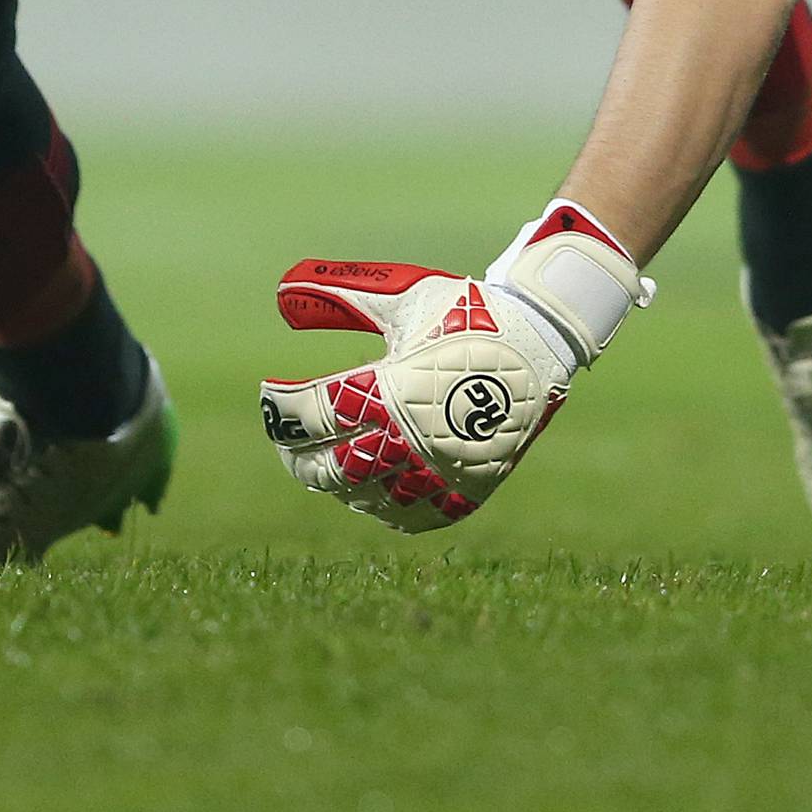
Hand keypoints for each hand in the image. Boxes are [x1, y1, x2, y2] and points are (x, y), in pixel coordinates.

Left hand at [258, 203, 651, 531]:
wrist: (543, 340)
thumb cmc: (463, 312)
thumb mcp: (399, 295)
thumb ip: (338, 294)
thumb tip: (280, 297)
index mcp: (394, 390)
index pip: (313, 414)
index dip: (279, 410)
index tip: (268, 394)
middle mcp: (416, 440)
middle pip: (331, 469)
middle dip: (297, 456)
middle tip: (286, 441)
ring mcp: (444, 472)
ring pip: (365, 498)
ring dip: (333, 481)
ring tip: (319, 460)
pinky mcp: (467, 491)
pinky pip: (410, 517)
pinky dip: (377, 506)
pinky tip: (363, 487)